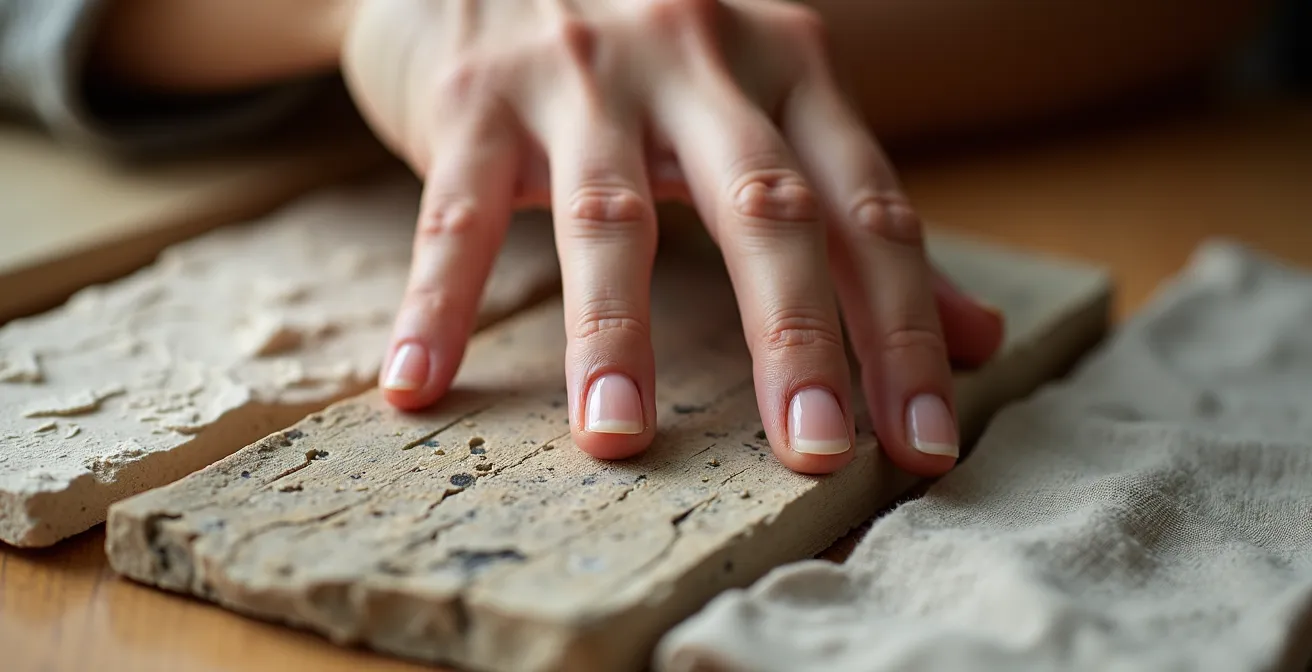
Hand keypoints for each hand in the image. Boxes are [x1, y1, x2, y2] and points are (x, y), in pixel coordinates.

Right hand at [341, 0, 1003, 476]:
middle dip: (794, 339)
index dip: (906, 329)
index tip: (926, 443)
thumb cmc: (649, 58)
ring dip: (611, 333)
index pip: (866, 210)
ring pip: (606, 213)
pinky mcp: (472, 92)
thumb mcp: (766, 109)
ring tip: (618, 438)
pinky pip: (454, 210)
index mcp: (788, 67)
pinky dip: (438, 299)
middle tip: (817, 458)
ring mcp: (578, 70)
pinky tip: (419, 382)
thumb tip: (982, 338)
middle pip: (761, 207)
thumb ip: (859, 218)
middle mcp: (697, 57)